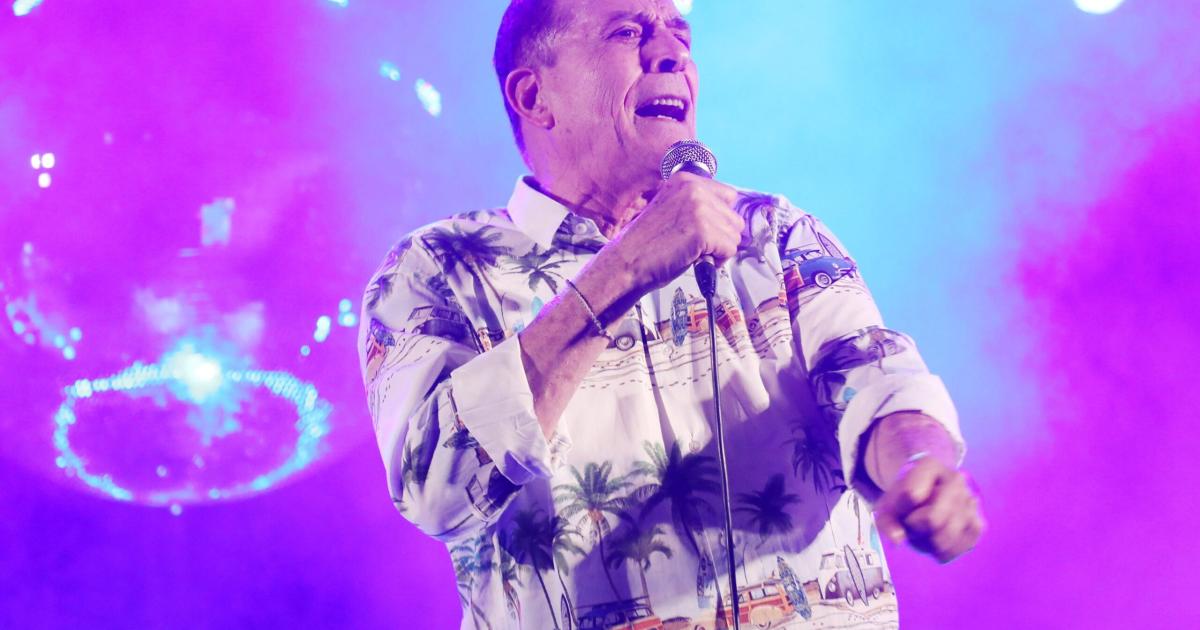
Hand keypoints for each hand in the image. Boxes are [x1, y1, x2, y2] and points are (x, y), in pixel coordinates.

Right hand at [605, 171, 742, 292]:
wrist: (627, 261)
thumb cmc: (646, 243)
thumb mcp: (672, 210)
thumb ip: (697, 205)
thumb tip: (728, 217)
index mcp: (685, 180)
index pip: (728, 195)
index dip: (721, 218)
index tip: (708, 230)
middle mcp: (693, 189)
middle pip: (734, 217)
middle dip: (722, 235)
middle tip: (700, 246)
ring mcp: (699, 209)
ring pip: (735, 235)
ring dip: (720, 249)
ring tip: (697, 253)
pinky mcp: (702, 231)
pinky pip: (729, 249)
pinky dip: (718, 260)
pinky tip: (698, 259)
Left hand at [873, 456, 984, 562]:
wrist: (927, 495)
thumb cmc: (905, 499)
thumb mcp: (888, 504)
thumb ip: (886, 521)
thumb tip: (897, 540)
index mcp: (930, 465)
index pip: (911, 495)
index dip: (900, 509)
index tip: (900, 506)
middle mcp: (956, 479)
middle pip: (932, 520)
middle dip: (915, 528)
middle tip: (911, 522)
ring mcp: (971, 501)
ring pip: (943, 539)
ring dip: (926, 542)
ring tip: (923, 530)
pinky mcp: (978, 525)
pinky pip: (955, 550)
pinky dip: (940, 551)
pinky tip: (935, 539)